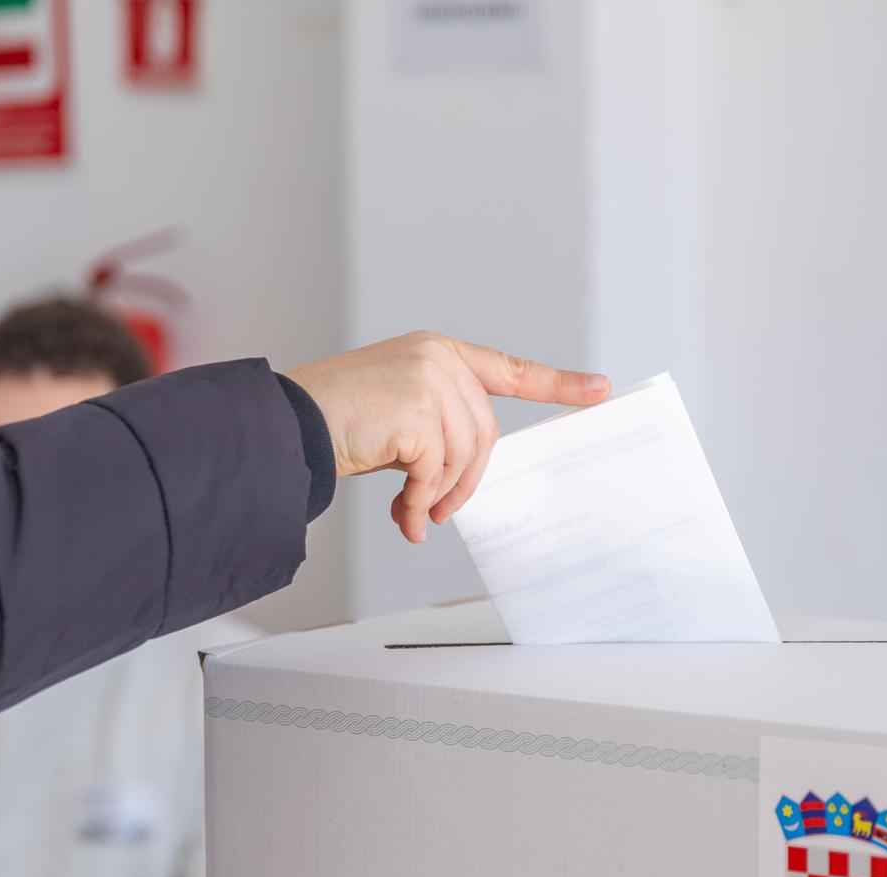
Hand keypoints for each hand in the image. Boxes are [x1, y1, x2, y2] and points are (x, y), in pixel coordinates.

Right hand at [286, 331, 609, 541]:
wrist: (288, 423)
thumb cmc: (335, 423)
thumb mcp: (399, 420)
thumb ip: (439, 435)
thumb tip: (463, 482)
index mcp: (438, 352)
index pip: (509, 370)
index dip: (557, 383)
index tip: (599, 389)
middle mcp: (438, 358)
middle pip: (484, 433)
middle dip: (465, 481)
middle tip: (437, 511)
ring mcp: (429, 378)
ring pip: (464, 456)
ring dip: (441, 496)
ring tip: (413, 513)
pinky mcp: (419, 408)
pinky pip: (437, 471)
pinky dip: (422, 501)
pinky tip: (404, 514)